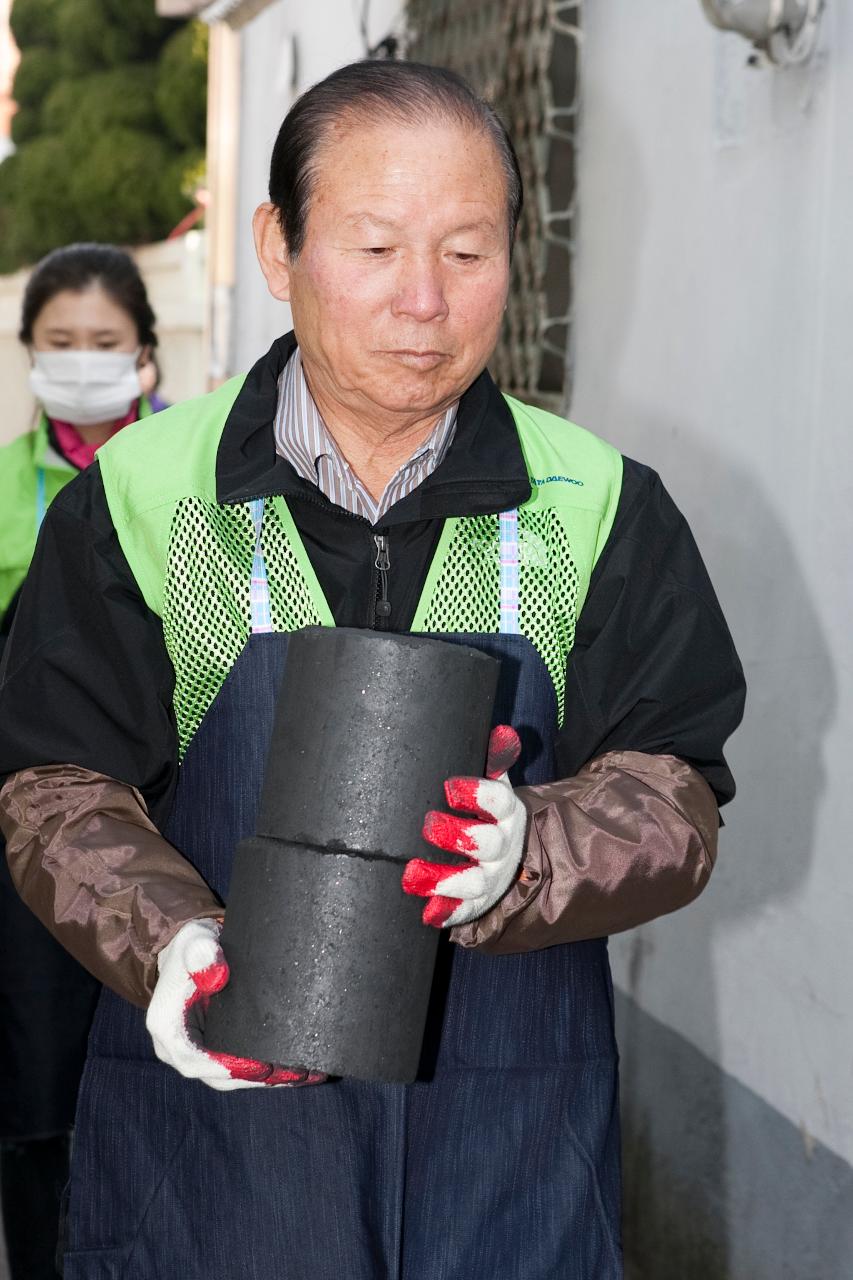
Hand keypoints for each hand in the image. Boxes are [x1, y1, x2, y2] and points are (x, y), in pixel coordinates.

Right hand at [146, 919, 325, 1090]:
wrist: (193, 952)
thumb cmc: (193, 947)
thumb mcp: (195, 941)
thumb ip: (202, 953)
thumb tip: (217, 975)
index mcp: (166, 1026)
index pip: (194, 1060)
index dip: (227, 1068)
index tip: (260, 1069)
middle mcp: (175, 1047)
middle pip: (216, 1076)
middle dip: (255, 1078)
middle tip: (293, 1073)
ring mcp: (194, 1052)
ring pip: (229, 1077)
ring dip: (264, 1079)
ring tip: (302, 1075)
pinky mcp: (211, 1050)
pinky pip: (236, 1068)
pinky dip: (262, 1072)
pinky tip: (292, 1071)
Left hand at [402, 725, 525, 927]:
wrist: (515, 857)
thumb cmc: (489, 814)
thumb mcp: (496, 786)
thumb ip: (495, 761)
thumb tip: (503, 732)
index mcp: (506, 812)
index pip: (498, 802)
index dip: (477, 794)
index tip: (450, 786)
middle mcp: (502, 846)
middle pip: (486, 843)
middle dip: (459, 836)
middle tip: (429, 825)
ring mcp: (491, 878)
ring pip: (472, 881)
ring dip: (444, 879)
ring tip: (411, 875)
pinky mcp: (478, 902)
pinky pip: (465, 910)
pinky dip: (449, 912)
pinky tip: (428, 913)